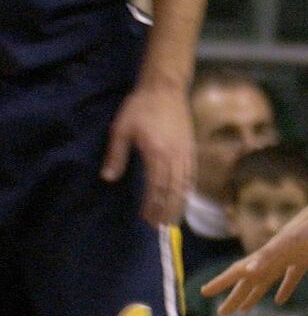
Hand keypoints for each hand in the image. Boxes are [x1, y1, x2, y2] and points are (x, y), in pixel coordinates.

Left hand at [101, 80, 191, 225]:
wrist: (165, 88)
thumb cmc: (140, 107)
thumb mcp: (121, 128)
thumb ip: (116, 154)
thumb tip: (108, 177)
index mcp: (156, 153)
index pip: (156, 187)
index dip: (152, 205)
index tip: (146, 218)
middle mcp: (174, 157)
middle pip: (173, 191)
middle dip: (166, 210)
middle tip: (159, 227)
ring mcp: (185, 153)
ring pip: (184, 185)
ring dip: (178, 204)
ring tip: (172, 219)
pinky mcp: (191, 148)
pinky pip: (191, 174)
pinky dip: (188, 190)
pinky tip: (184, 198)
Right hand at [204, 196, 307, 312]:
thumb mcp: (291, 243)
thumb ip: (269, 255)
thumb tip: (248, 270)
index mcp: (268, 254)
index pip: (238, 271)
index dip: (221, 282)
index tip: (203, 292)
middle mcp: (274, 256)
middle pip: (249, 280)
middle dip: (234, 297)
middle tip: (222, 314)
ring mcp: (289, 257)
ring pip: (266, 280)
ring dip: (254, 294)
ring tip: (244, 310)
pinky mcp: (306, 258)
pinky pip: (290, 277)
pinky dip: (283, 288)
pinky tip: (279, 299)